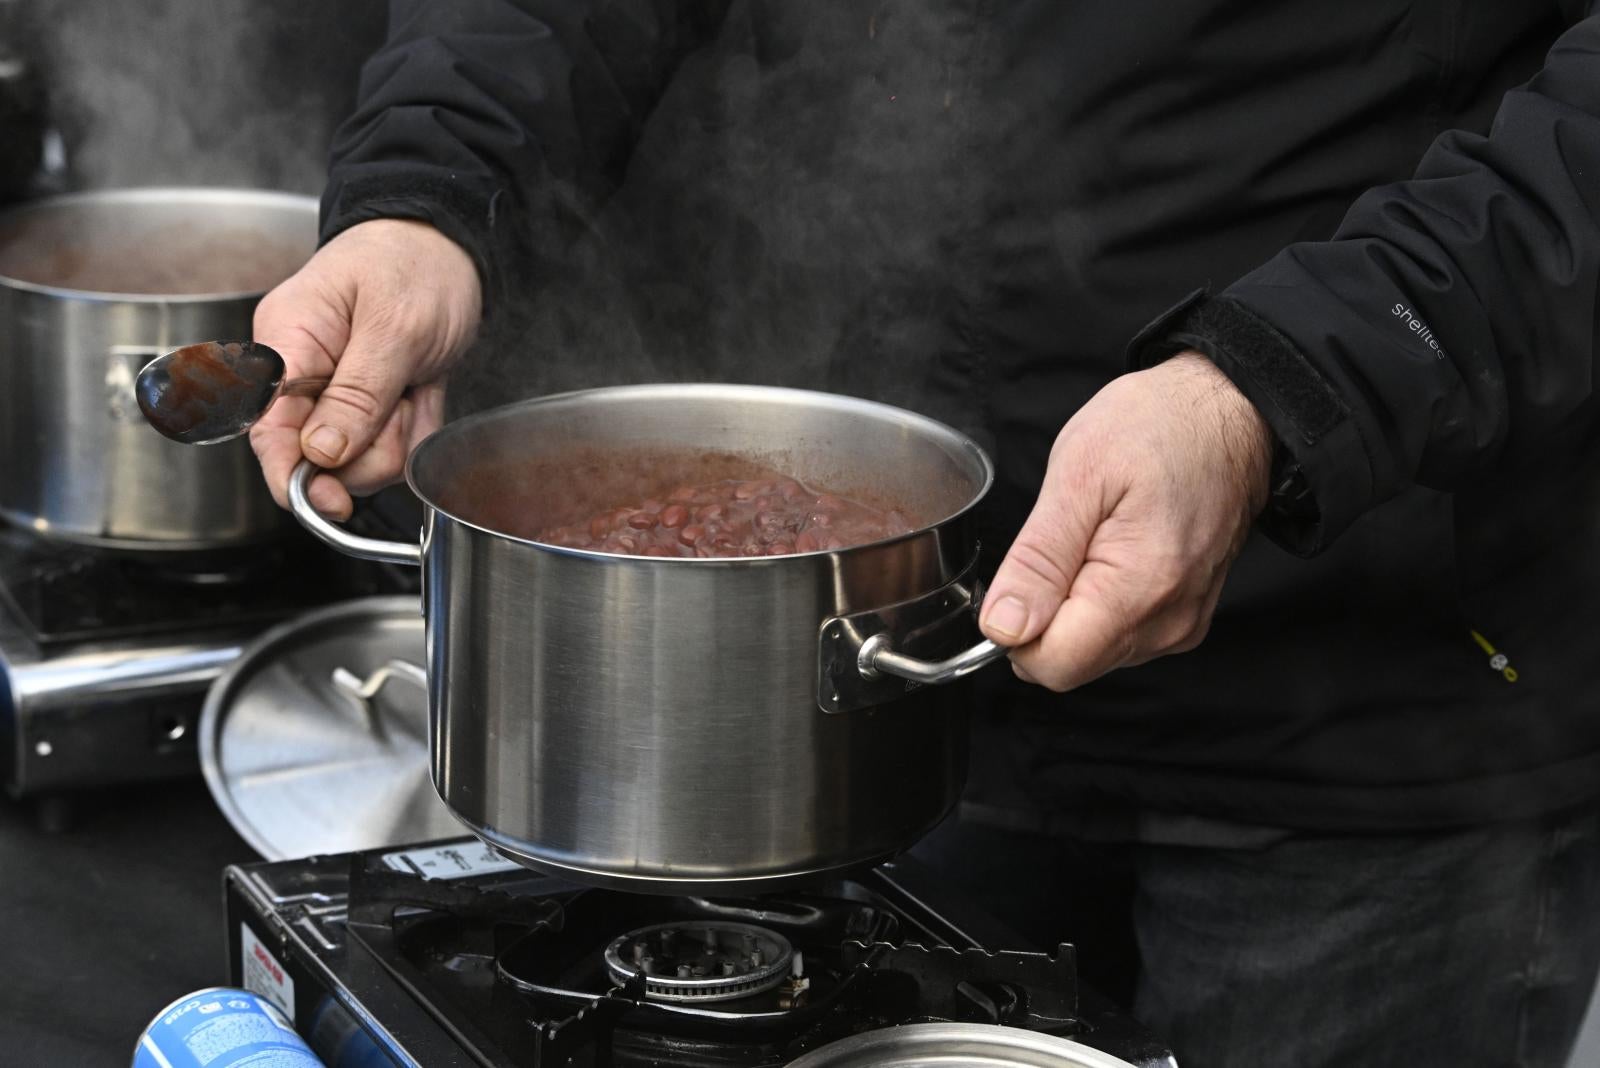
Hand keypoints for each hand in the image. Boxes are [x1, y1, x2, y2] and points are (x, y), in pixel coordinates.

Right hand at [248, 219, 481, 518]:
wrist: (448, 243)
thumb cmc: (415, 262)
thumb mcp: (395, 327)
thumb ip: (358, 393)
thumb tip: (320, 453)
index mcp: (287, 345)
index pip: (265, 428)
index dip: (289, 473)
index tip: (324, 501)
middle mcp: (303, 374)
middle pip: (317, 456)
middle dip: (369, 447)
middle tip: (402, 402)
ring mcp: (336, 393)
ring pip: (359, 460)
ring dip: (397, 436)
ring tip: (414, 386)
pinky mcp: (370, 406)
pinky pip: (389, 447)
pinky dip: (414, 428)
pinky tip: (422, 392)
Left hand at [978, 352, 1272, 690]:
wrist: (1227, 414)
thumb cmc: (1158, 429)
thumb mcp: (1078, 478)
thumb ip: (1037, 563)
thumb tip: (1003, 627)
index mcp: (1140, 589)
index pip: (1052, 665)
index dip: (1016, 628)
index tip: (1023, 574)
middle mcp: (1169, 622)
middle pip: (1070, 663)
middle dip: (1045, 614)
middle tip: (1066, 542)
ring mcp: (1181, 624)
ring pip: (1091, 654)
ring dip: (1073, 607)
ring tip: (1096, 537)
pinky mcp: (1185, 619)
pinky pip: (1118, 637)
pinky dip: (1099, 603)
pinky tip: (1114, 550)